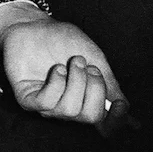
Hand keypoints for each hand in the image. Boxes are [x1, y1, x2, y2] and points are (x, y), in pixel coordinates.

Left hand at [0, 10, 126, 125]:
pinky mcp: (28, 101)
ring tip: (72, 62)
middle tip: (88, 67)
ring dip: (75, 80)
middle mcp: (69, 108)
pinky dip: (56, 83)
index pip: (104, 126)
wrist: (34, 25)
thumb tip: (124, 104)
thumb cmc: (64, 41)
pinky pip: (47, 103)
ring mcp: (48, 106)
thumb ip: (108, 81)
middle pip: (90, 117)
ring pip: (70, 110)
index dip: (115, 121)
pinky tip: (56, 69)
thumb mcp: (93, 57)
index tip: (120, 105)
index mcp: (86, 100)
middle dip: (95, 89)